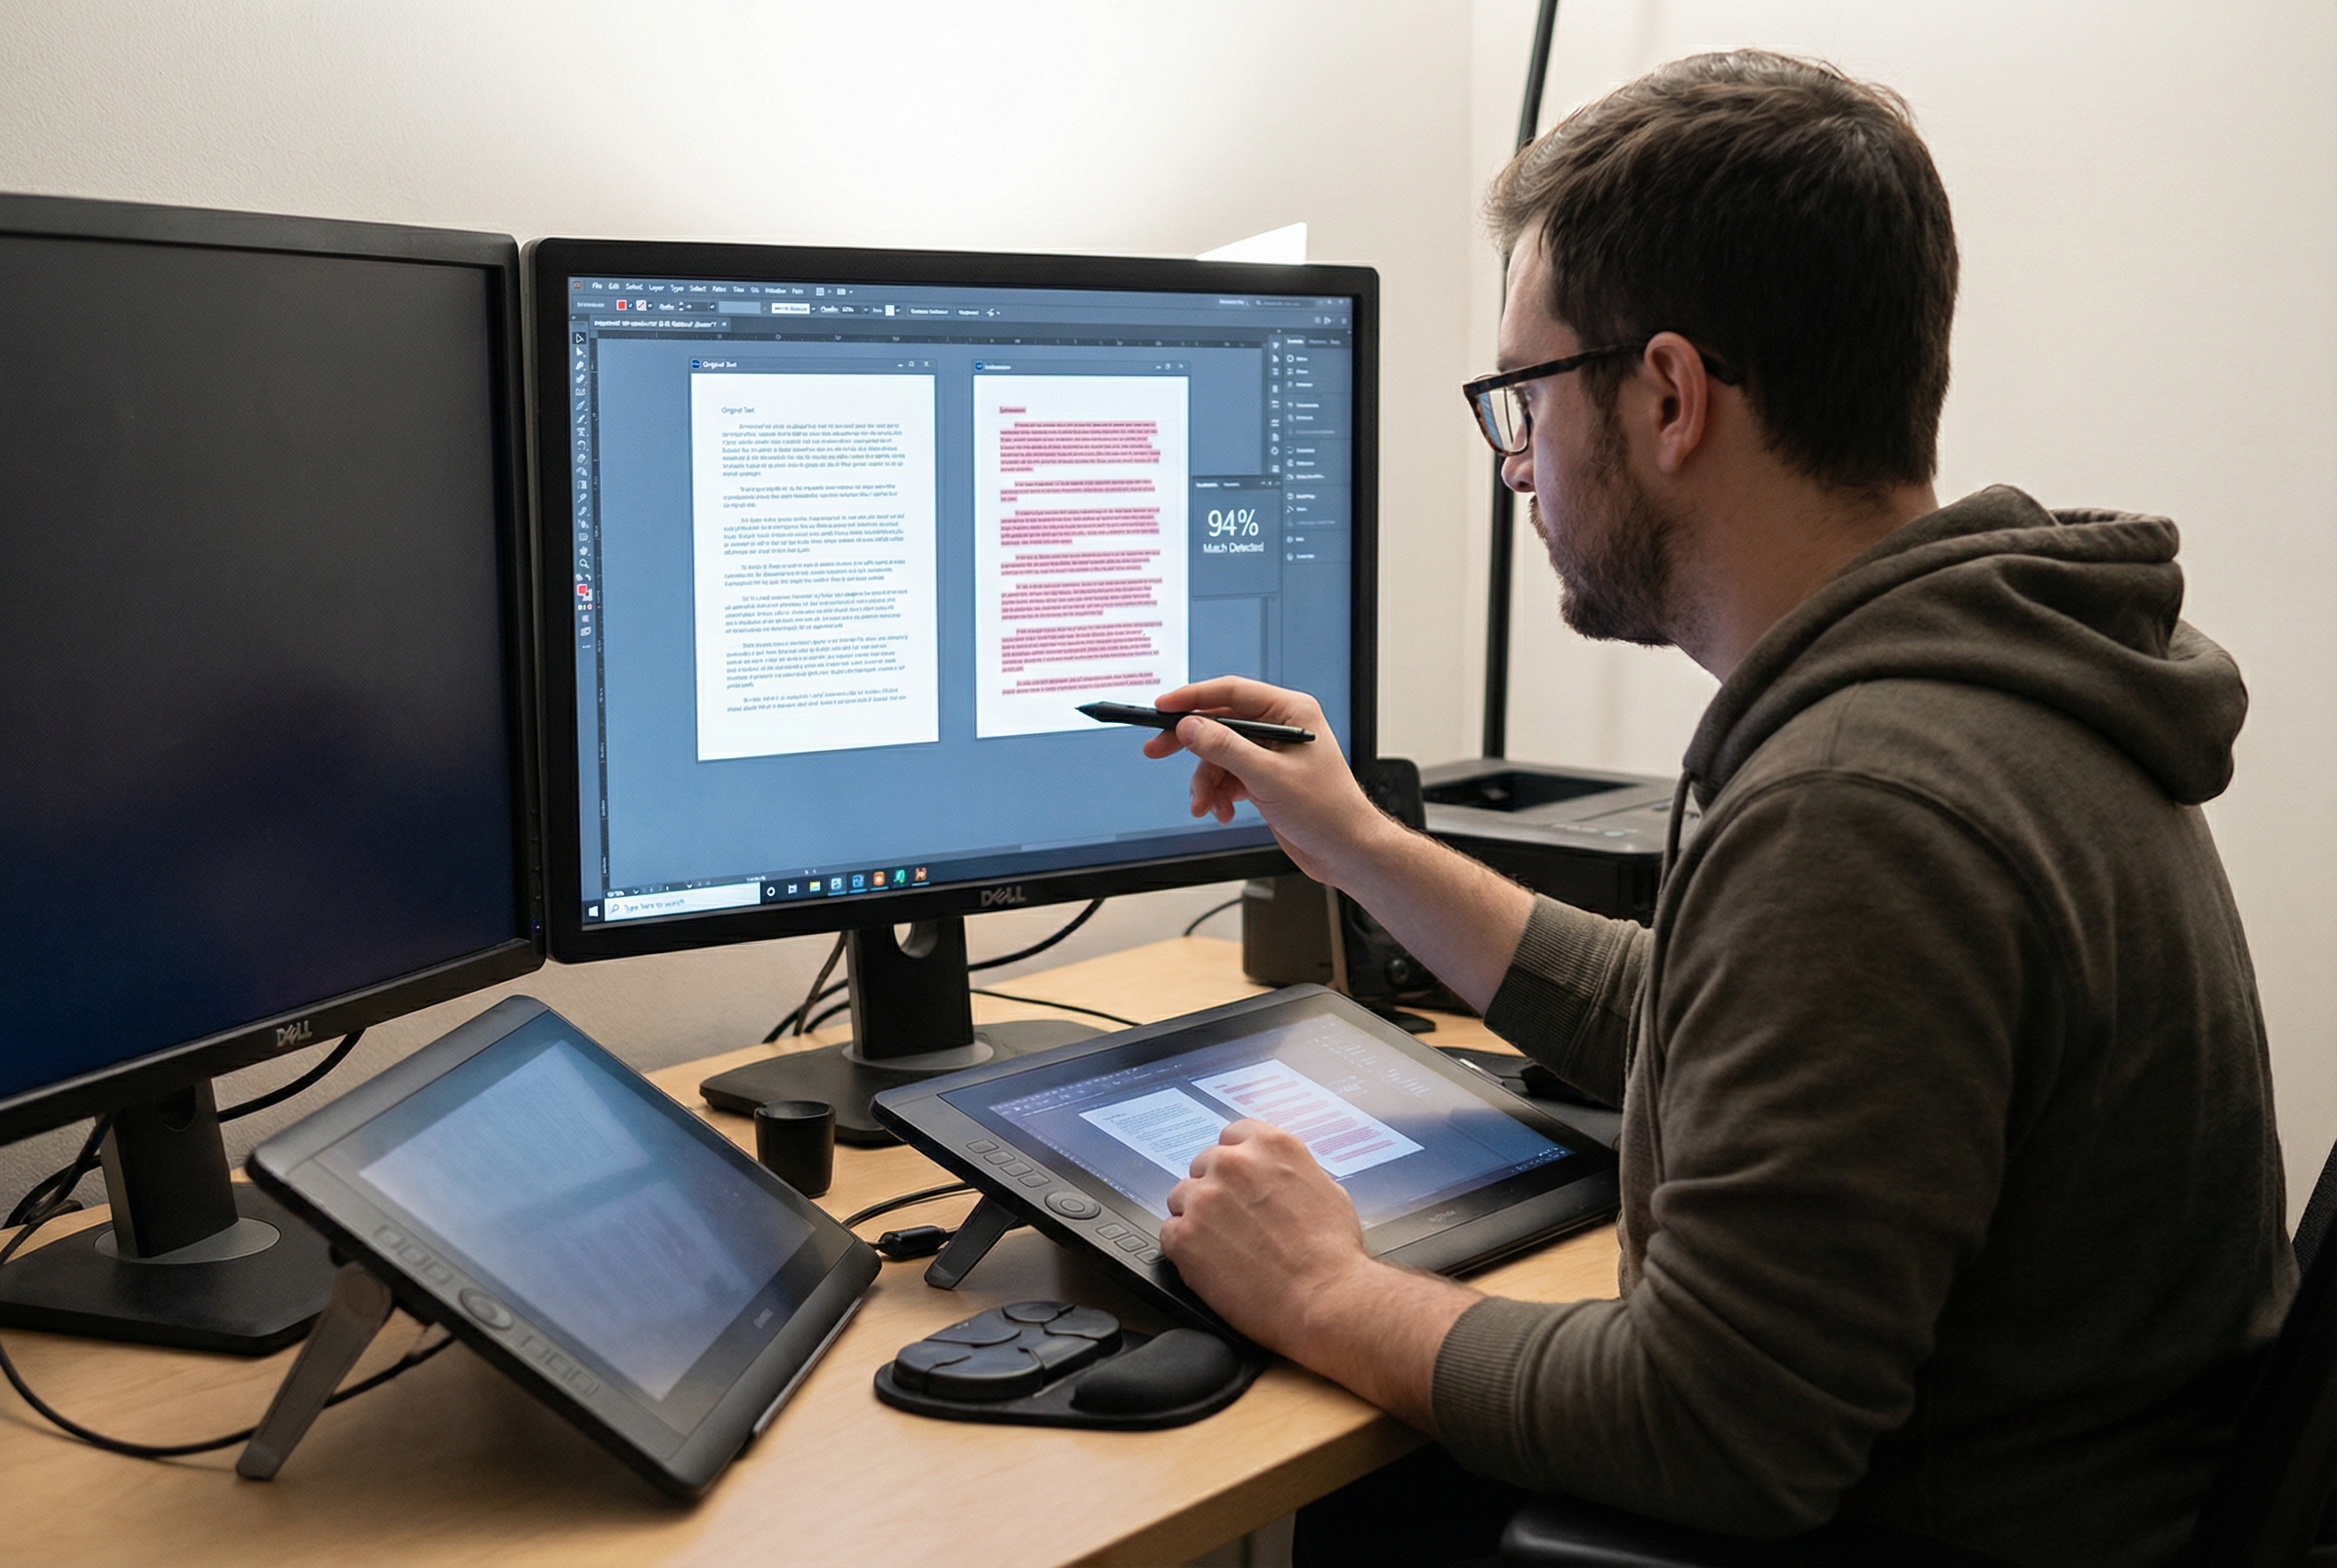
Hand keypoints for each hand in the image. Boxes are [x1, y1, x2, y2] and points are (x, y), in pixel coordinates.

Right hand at [1140, 677, 1395, 884]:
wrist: (1345, 851)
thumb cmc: (1327, 811)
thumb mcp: (1269, 777)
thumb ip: (1226, 749)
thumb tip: (1190, 727)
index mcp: (1291, 712)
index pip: (1232, 692)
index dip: (1193, 698)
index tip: (1162, 708)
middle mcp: (1280, 727)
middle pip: (1219, 723)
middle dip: (1190, 744)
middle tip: (1156, 750)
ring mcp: (1271, 754)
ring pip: (1218, 756)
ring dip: (1206, 782)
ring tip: (1204, 805)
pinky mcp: (1264, 778)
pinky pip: (1227, 777)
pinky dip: (1219, 795)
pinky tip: (1223, 812)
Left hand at [1161, 1119, 1481, 1431]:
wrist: (1325, 1299)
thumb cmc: (1334, 1254)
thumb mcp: (1325, 1190)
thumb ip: (1287, 1174)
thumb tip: (1274, 1180)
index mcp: (1271, 1146)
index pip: (1233, 1136)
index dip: (1236, 1162)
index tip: (1238, 1181)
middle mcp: (1234, 1164)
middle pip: (1204, 1165)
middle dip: (1215, 1190)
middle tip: (1233, 1222)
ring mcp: (1205, 1198)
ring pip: (1182, 1197)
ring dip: (1197, 1218)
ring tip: (1223, 1248)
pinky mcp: (1185, 1236)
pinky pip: (1170, 1233)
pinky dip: (1185, 1249)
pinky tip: (1211, 1265)